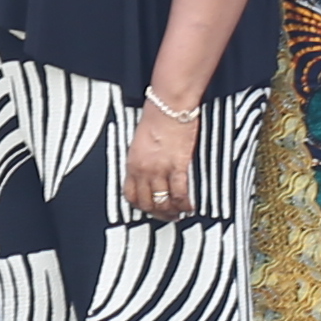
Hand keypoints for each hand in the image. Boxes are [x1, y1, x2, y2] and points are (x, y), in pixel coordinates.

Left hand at [118, 100, 201, 224]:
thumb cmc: (156, 117)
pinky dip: (185, 203)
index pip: (130, 195)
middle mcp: (144, 170)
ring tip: (179, 212)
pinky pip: (180, 193)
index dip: (140, 206)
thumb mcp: (140, 142)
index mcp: (132, 164)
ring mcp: (160, 169)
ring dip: (172, 212)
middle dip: (157, 214)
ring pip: (163, 202)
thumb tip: (147, 174)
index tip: (148, 209)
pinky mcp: (178, 166)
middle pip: (147, 203)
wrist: (169, 105)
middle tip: (167, 215)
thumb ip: (141, 161)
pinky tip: (190, 206)